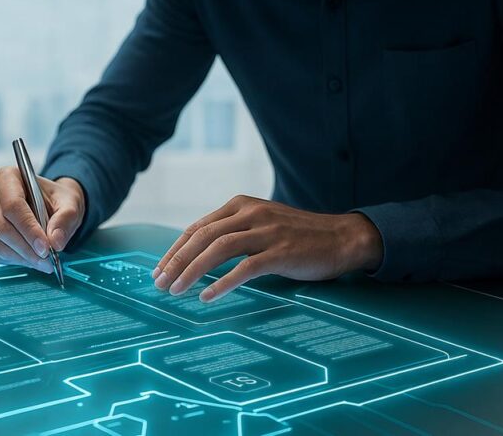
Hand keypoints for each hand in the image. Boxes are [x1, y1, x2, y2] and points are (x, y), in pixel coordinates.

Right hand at [0, 167, 85, 272]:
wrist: (50, 204)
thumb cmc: (56, 199)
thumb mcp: (69, 203)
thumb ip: (65, 219)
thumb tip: (55, 241)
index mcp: (8, 177)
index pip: (13, 205)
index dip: (28, 229)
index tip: (45, 247)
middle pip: (3, 227)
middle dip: (27, 248)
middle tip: (47, 260)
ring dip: (22, 258)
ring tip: (44, 262)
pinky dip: (16, 260)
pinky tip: (31, 259)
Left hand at [152, 195, 382, 301]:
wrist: (343, 238)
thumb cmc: (297, 236)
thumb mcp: (260, 224)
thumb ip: (232, 232)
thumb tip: (195, 255)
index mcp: (240, 205)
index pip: (197, 227)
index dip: (174, 249)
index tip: (159, 270)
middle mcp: (250, 213)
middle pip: (202, 236)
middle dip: (176, 261)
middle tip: (160, 283)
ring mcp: (266, 231)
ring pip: (218, 249)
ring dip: (192, 271)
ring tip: (176, 291)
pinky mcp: (281, 252)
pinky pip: (245, 268)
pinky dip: (222, 283)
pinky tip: (207, 297)